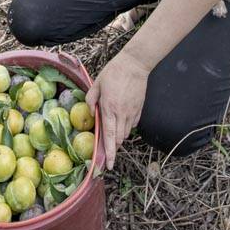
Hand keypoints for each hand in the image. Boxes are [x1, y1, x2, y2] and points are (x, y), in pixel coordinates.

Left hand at [85, 52, 149, 169]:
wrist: (135, 64)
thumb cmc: (114, 72)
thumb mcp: (97, 82)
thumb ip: (91, 99)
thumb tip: (90, 112)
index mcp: (109, 108)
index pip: (109, 136)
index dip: (108, 153)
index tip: (108, 165)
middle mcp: (121, 113)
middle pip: (118, 139)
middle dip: (113, 147)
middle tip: (107, 150)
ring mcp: (132, 112)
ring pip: (126, 134)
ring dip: (119, 137)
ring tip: (113, 132)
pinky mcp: (139, 109)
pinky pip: (133, 124)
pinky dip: (127, 127)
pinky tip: (122, 120)